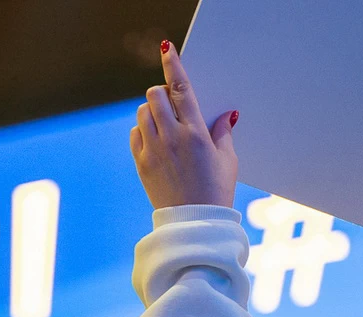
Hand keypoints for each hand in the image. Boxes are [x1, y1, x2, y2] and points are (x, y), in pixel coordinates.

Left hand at [129, 41, 237, 210]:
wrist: (193, 222)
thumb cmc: (215, 191)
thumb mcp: (227, 160)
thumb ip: (223, 132)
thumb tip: (227, 115)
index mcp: (195, 133)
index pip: (180, 89)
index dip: (173, 64)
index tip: (166, 48)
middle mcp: (171, 138)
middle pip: (154, 96)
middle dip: (161, 93)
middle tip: (170, 103)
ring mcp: (153, 151)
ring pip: (142, 113)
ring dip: (151, 111)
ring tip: (164, 125)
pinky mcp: (141, 164)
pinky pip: (135, 133)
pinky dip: (142, 131)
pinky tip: (155, 141)